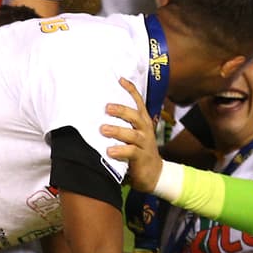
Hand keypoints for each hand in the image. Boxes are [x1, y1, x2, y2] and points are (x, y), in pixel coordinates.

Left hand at [102, 77, 162, 192]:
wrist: (154, 173)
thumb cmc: (137, 150)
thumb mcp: (131, 134)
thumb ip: (120, 123)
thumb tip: (97, 110)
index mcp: (142, 121)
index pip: (138, 103)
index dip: (131, 90)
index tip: (120, 80)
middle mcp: (144, 130)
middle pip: (135, 116)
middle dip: (122, 110)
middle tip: (107, 107)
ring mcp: (144, 143)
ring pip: (132, 134)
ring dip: (117, 131)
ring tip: (103, 129)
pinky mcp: (141, 157)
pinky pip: (131, 153)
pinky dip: (120, 151)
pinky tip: (109, 151)